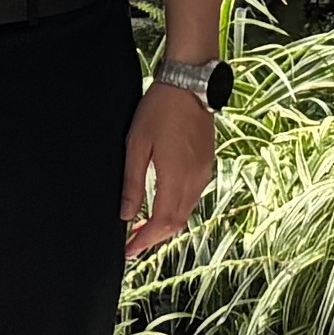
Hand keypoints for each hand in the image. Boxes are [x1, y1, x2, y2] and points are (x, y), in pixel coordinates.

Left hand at [123, 84, 216, 258]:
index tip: (128, 251)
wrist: (190, 84)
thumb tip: (126, 215)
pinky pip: (193, 198)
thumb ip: (132, 183)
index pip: (161, 223)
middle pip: (176, 224)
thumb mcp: (136, 144)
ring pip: (186, 213)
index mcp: (175, 176)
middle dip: (153, 238)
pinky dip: (177, 211)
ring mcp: (204, 173)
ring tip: (143, 229)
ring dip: (165, 226)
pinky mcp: (207, 164)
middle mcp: (194, 180)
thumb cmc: (160, 109)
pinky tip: (163, 206)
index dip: (143, 241)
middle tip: (132, 244)